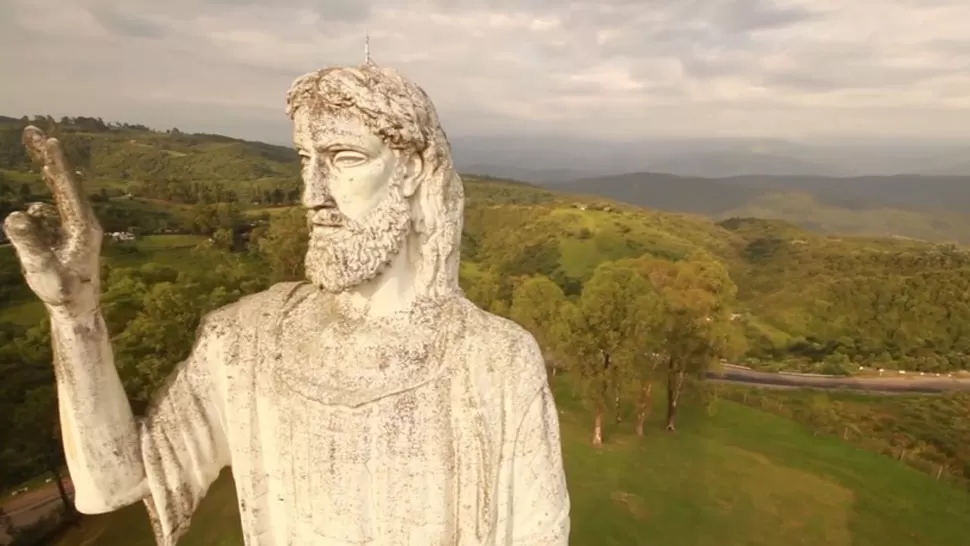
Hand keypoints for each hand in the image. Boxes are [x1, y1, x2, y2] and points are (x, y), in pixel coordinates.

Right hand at [3, 126, 101, 315]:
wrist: (76, 308)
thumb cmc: (63, 292)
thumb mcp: (43, 270)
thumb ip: (29, 244)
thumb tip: (16, 214)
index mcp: (83, 226)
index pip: (68, 190)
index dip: (57, 165)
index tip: (50, 142)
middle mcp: (83, 220)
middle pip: (64, 182)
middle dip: (47, 155)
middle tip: (32, 130)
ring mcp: (74, 224)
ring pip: (56, 192)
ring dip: (45, 169)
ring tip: (35, 142)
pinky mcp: (65, 230)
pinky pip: (50, 209)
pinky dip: (40, 203)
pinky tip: (34, 226)